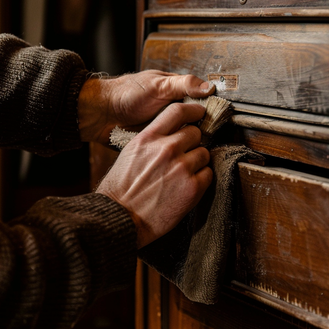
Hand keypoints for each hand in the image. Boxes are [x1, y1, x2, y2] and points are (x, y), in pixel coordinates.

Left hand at [78, 70, 214, 144]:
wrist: (101, 114)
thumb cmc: (127, 93)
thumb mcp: (158, 85)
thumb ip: (184, 84)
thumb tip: (210, 87)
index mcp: (178, 94)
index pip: (203, 103)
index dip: (212, 112)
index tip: (218, 121)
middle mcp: (175, 112)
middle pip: (198, 123)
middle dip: (202, 131)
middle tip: (207, 139)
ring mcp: (167, 128)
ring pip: (187, 138)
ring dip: (190, 144)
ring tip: (196, 149)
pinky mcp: (159, 143)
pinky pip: (173, 148)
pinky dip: (177, 151)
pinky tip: (181, 155)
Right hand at [96, 103, 212, 247]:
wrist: (120, 218)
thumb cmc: (121, 188)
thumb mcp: (131, 153)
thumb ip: (153, 139)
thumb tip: (173, 132)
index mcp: (149, 138)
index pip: (178, 111)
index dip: (193, 110)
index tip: (199, 113)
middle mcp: (167, 149)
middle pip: (195, 133)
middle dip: (192, 142)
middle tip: (184, 154)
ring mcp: (182, 168)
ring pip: (204, 153)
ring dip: (197, 161)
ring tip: (183, 173)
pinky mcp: (193, 187)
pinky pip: (208, 174)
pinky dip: (201, 179)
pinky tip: (187, 186)